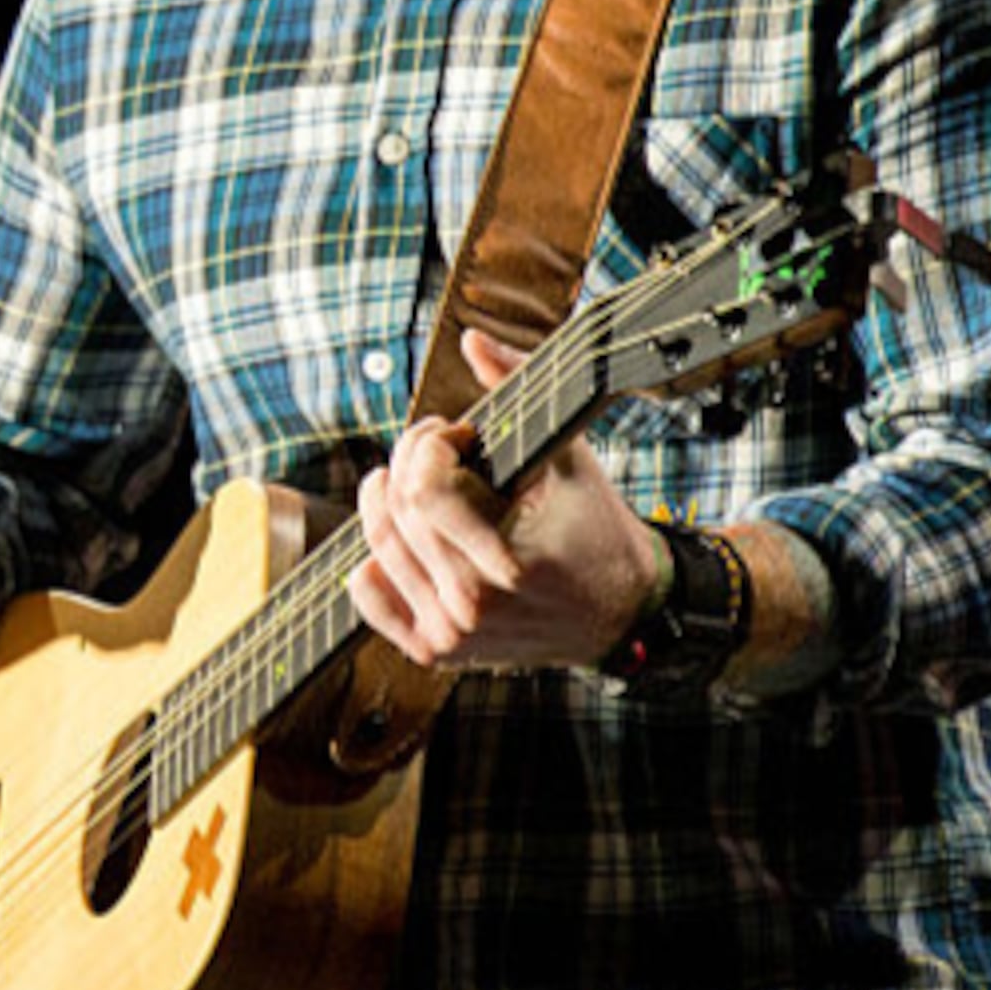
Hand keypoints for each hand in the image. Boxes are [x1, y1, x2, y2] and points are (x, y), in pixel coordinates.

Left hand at [350, 330, 663, 671]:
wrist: (619, 613)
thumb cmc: (595, 531)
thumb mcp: (570, 456)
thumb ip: (519, 391)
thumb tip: (471, 339)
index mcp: (506, 562)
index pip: (421, 492)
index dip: (426, 446)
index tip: (452, 433)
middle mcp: (472, 605)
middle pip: (396, 515)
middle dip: (407, 463)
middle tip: (437, 448)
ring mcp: (451, 633)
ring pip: (377, 548)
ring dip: (386, 502)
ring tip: (419, 482)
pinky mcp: (436, 650)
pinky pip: (370, 596)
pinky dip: (373, 558)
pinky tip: (403, 532)